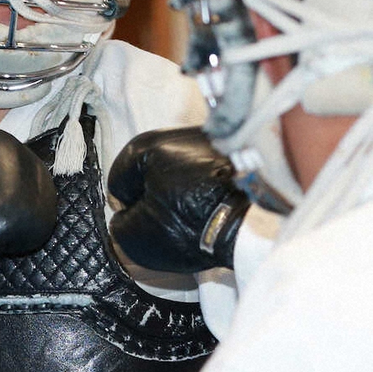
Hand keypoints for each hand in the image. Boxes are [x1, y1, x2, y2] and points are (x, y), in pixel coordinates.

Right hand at [108, 127, 249, 272]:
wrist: (253, 222)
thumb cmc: (192, 223)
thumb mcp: (136, 236)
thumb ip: (120, 225)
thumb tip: (127, 218)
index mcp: (146, 147)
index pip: (119, 180)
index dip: (125, 207)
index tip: (140, 222)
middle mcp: (177, 135)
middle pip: (153, 174)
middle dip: (156, 198)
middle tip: (168, 224)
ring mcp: (210, 142)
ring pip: (182, 175)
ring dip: (183, 196)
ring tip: (196, 220)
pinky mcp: (237, 155)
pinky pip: (210, 177)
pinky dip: (209, 194)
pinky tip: (216, 212)